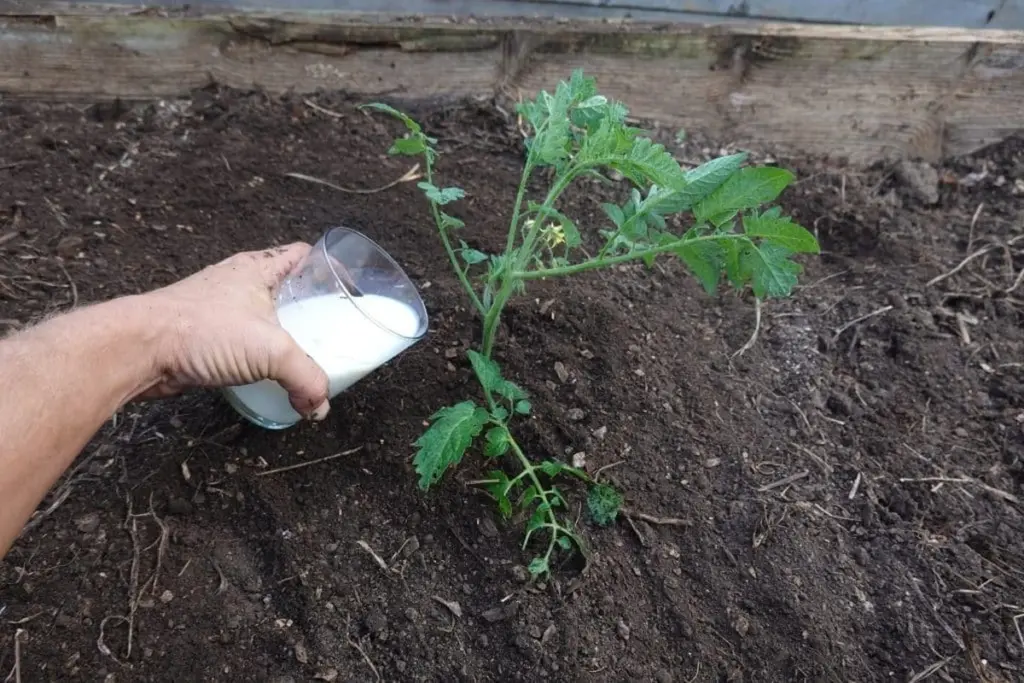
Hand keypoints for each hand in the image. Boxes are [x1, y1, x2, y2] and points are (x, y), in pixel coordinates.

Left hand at [138, 243, 330, 419]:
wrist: (140, 349)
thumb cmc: (199, 330)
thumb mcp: (272, 351)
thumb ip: (306, 378)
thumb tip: (319, 404)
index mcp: (257, 269)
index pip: (301, 255)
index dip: (325, 266)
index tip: (344, 285)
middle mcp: (237, 283)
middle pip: (283, 287)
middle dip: (306, 307)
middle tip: (328, 329)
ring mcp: (217, 307)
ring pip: (259, 315)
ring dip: (279, 333)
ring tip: (299, 354)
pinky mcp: (201, 334)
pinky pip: (238, 340)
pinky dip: (254, 354)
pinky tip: (262, 373)